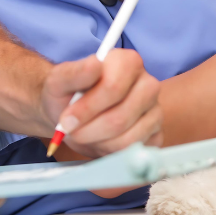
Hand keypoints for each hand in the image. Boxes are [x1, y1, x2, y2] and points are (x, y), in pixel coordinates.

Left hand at [40, 49, 162, 157]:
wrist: (73, 118)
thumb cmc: (68, 96)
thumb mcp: (59, 81)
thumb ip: (74, 72)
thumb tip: (94, 65)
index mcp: (128, 62)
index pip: (114, 88)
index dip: (88, 108)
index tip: (67, 118)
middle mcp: (148, 85)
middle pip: (121, 117)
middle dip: (90, 130)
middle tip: (72, 131)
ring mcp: (156, 111)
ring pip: (128, 138)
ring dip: (98, 142)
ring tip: (86, 134)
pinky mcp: (157, 135)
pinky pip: (134, 151)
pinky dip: (111, 152)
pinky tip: (101, 141)